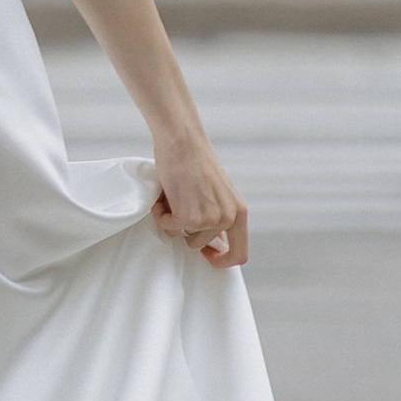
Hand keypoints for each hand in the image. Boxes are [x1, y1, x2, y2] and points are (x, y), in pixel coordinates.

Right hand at [151, 132, 247, 267]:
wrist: (182, 141)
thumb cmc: (195, 160)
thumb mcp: (219, 192)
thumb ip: (220, 216)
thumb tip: (216, 244)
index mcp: (239, 212)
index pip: (239, 254)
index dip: (221, 260)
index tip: (206, 255)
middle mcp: (228, 218)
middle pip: (202, 246)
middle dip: (186, 230)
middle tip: (178, 209)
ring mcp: (210, 220)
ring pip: (183, 238)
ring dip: (173, 220)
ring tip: (172, 196)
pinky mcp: (189, 218)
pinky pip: (167, 227)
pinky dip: (160, 213)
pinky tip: (164, 193)